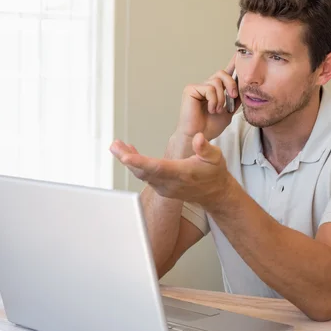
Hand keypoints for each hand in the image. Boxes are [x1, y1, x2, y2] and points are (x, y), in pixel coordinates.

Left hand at [110, 133, 234, 206]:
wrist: (214, 193)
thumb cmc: (214, 172)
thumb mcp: (216, 157)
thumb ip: (205, 148)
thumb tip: (197, 138)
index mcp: (182, 173)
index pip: (158, 168)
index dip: (140, 162)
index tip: (125, 157)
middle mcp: (170, 183)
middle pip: (143, 171)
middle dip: (126, 158)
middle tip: (114, 146)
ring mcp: (164, 187)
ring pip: (141, 174)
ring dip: (127, 160)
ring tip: (116, 145)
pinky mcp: (161, 188)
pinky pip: (144, 176)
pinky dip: (134, 165)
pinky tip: (128, 153)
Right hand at [176, 54, 239, 141]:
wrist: (199, 136)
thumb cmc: (210, 126)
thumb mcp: (229, 111)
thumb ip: (235, 99)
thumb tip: (244, 87)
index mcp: (215, 90)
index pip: (225, 73)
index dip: (232, 63)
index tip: (240, 53)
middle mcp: (206, 85)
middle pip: (223, 73)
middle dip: (231, 84)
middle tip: (233, 96)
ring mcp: (198, 87)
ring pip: (217, 82)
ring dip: (221, 98)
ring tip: (217, 110)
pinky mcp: (191, 89)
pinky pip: (209, 88)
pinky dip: (214, 100)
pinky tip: (211, 109)